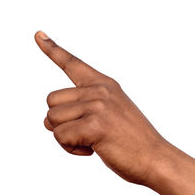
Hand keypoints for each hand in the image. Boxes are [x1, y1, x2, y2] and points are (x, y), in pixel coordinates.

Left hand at [35, 30, 166, 185]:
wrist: (155, 159)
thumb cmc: (130, 142)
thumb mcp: (111, 113)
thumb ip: (82, 109)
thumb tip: (45, 120)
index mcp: (104, 84)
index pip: (72, 63)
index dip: (52, 49)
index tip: (38, 35)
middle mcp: (99, 90)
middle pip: (51, 101)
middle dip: (60, 122)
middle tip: (83, 133)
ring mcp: (98, 105)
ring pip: (51, 119)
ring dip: (65, 137)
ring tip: (90, 142)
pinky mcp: (95, 124)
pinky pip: (60, 136)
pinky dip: (71, 148)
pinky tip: (92, 150)